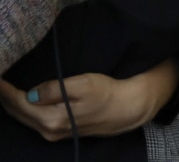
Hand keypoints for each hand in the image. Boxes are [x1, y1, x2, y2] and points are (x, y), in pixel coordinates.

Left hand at [0, 58, 178, 140]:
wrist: (127, 109)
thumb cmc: (107, 92)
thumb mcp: (83, 85)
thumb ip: (54, 89)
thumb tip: (30, 94)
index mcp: (51, 118)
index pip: (18, 102)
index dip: (4, 89)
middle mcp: (48, 130)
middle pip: (16, 112)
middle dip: (3, 96)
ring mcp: (52, 133)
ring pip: (22, 117)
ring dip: (10, 102)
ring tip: (2, 87)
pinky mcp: (58, 131)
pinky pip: (31, 119)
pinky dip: (21, 108)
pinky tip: (18, 99)